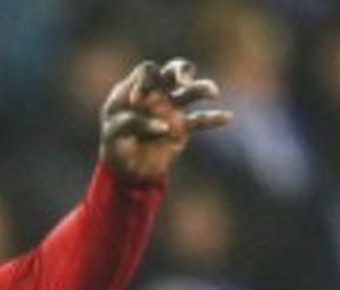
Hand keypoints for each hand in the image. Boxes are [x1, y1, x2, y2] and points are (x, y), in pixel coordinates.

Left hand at [100, 58, 231, 182]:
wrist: (125, 169)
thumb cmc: (115, 144)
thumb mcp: (113, 133)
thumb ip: (131, 123)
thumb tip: (163, 126)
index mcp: (137, 87)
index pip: (147, 70)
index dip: (145, 81)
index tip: (137, 101)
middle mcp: (157, 92)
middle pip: (174, 70)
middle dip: (181, 70)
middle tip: (183, 80)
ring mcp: (172, 108)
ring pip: (191, 91)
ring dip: (203, 88)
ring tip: (212, 92)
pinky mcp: (182, 127)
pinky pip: (201, 120)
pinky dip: (214, 118)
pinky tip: (227, 117)